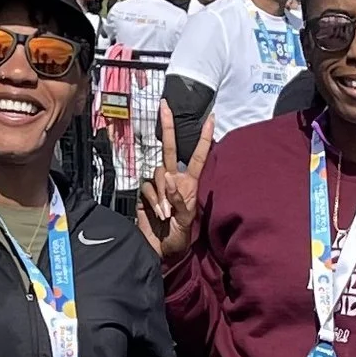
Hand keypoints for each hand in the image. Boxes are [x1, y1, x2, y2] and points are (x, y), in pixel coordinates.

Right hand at [136, 110, 210, 261]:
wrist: (160, 251)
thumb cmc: (179, 237)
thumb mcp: (186, 220)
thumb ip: (178, 198)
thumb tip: (169, 178)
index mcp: (190, 183)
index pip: (198, 156)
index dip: (204, 138)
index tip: (210, 118)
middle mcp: (174, 180)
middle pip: (171, 148)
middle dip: (168, 126)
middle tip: (165, 105)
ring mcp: (158, 186)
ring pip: (157, 173)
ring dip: (161, 192)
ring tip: (166, 213)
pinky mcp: (144, 194)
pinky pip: (147, 187)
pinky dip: (152, 199)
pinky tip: (157, 213)